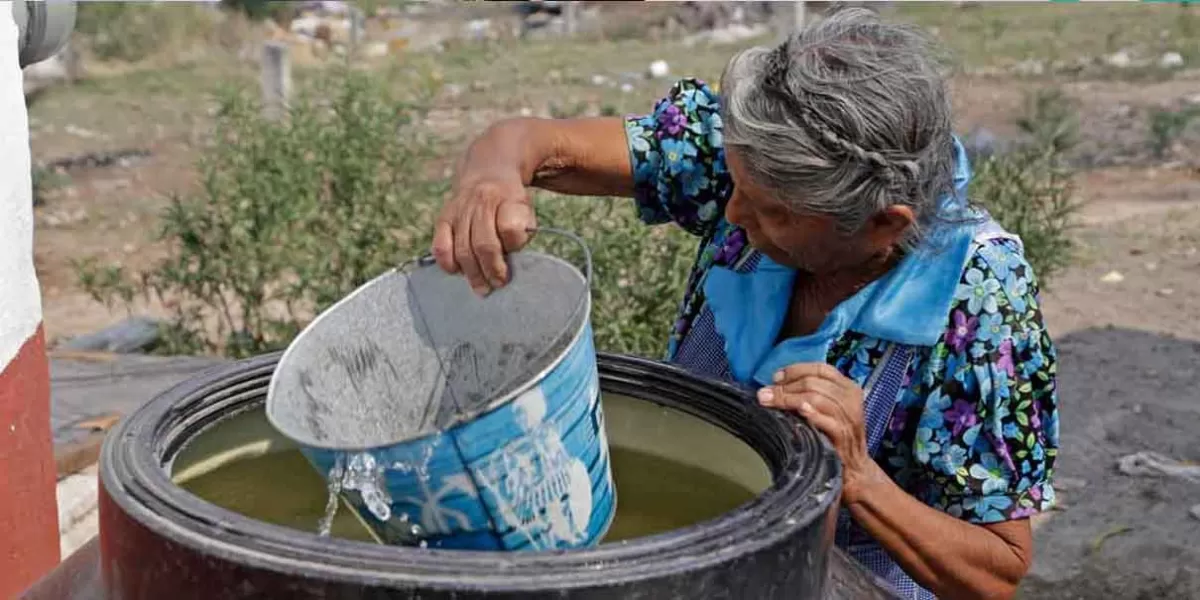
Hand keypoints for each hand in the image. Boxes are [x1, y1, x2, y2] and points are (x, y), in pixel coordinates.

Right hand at [432, 166, 535, 295]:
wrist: (488, 171)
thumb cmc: (511, 203)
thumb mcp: (527, 209)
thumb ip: (524, 230)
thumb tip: (511, 255)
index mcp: (509, 198)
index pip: (510, 228)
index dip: (515, 245)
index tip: (517, 256)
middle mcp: (482, 202)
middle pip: (484, 243)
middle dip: (492, 269)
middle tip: (498, 284)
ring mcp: (460, 210)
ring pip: (462, 248)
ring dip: (473, 273)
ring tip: (482, 288)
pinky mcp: (444, 218)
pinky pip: (441, 246)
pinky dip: (448, 263)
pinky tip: (458, 271)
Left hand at [756, 363, 884, 505]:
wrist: (854, 467)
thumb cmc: (835, 436)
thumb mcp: (827, 409)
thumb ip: (809, 394)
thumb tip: (774, 387)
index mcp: (847, 387)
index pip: (820, 368)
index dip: (795, 370)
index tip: (775, 378)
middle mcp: (850, 398)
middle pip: (813, 383)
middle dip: (785, 387)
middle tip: (765, 394)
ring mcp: (848, 416)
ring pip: (815, 398)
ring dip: (788, 398)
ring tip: (770, 401)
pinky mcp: (843, 434)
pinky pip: (825, 419)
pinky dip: (810, 413)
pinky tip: (798, 411)